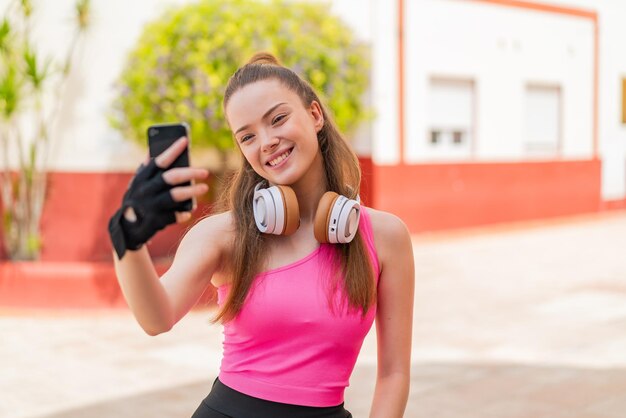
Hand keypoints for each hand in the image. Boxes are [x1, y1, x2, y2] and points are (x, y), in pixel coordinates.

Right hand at [109, 137, 208, 258]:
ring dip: (191, 191)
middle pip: (171, 177)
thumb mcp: (139, 182)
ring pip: (174, 196)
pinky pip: (174, 216)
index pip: (159, 160)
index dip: (172, 150)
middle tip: (205, 172)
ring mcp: (150, 205)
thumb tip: (152, 148)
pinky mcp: (155, 220)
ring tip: (205, 188)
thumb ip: (147, 167)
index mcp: (142, 177)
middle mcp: (145, 189)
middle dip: (190, 172)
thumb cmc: (138, 199)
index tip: (185, 140)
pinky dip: (182, 213)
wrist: (127, 227)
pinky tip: (188, 212)